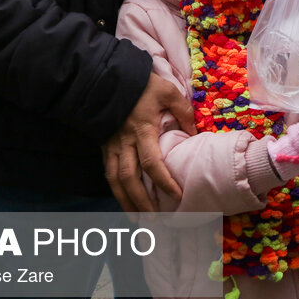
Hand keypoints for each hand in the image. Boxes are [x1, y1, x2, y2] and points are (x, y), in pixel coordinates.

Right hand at [102, 73, 196, 212]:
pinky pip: (108, 174)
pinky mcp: (104, 147)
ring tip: (138, 221)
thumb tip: (194, 134)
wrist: (108, 77)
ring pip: (115, 181)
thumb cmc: (142, 84)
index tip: (176, 196)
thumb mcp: (168, 92)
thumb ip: (183, 112)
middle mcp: (124, 143)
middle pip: (130, 179)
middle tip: (154, 221)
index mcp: (142, 130)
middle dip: (141, 203)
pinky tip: (125, 202)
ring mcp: (111, 146)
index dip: (164, 182)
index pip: (152, 163)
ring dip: (126, 203)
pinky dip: (116, 191)